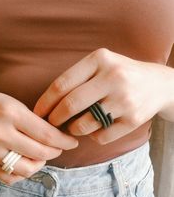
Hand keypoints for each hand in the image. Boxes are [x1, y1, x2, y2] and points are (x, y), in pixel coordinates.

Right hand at [0, 87, 77, 184]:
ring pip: (27, 169)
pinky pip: (9, 177)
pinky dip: (23, 173)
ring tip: (42, 155)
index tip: (72, 141)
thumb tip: (56, 137)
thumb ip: (33, 121)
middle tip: (59, 147)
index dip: (64, 141)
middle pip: (40, 153)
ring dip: (41, 164)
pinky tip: (27, 163)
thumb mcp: (13, 103)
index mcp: (10, 113)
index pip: (46, 134)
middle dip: (56, 152)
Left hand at [34, 48, 170, 143]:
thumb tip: (47, 105)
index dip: (45, 102)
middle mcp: (113, 77)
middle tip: (51, 124)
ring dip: (73, 130)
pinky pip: (101, 137)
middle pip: (70, 105)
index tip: (37, 113)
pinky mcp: (133, 119)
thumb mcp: (100, 64)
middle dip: (54, 119)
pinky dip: (93, 136)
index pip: (62, 84)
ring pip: (84, 125)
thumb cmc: (120, 74)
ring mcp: (125, 99)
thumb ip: (76, 78)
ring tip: (74, 126)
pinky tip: (96, 128)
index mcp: (100, 59)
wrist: (158, 84)